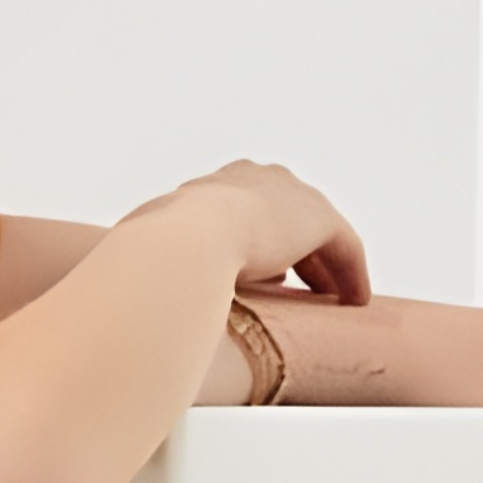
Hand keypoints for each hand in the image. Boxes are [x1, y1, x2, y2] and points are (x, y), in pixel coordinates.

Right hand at [134, 159, 370, 306]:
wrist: (183, 242)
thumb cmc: (154, 251)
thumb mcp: (148, 253)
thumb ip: (153, 261)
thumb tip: (129, 285)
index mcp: (216, 186)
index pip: (247, 209)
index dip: (258, 243)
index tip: (262, 276)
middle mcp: (256, 180)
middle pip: (290, 216)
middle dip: (299, 253)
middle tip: (302, 289)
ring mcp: (290, 195)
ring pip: (319, 233)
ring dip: (327, 266)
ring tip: (329, 299)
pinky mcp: (319, 219)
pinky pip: (345, 248)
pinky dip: (351, 275)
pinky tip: (353, 302)